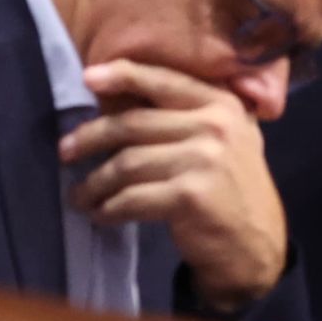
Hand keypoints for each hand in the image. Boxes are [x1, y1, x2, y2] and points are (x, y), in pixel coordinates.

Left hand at [61, 60, 287, 311]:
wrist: (256, 245)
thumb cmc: (229, 187)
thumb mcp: (222, 139)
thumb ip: (184, 115)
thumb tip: (116, 99)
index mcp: (221, 103)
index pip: (164, 80)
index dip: (123, 75)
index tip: (87, 78)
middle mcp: (216, 125)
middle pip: (134, 123)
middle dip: (92, 137)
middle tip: (65, 151)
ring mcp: (205, 159)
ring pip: (128, 163)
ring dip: (95, 182)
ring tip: (78, 194)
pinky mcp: (191, 195)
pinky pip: (133, 197)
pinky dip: (110, 208)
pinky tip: (100, 215)